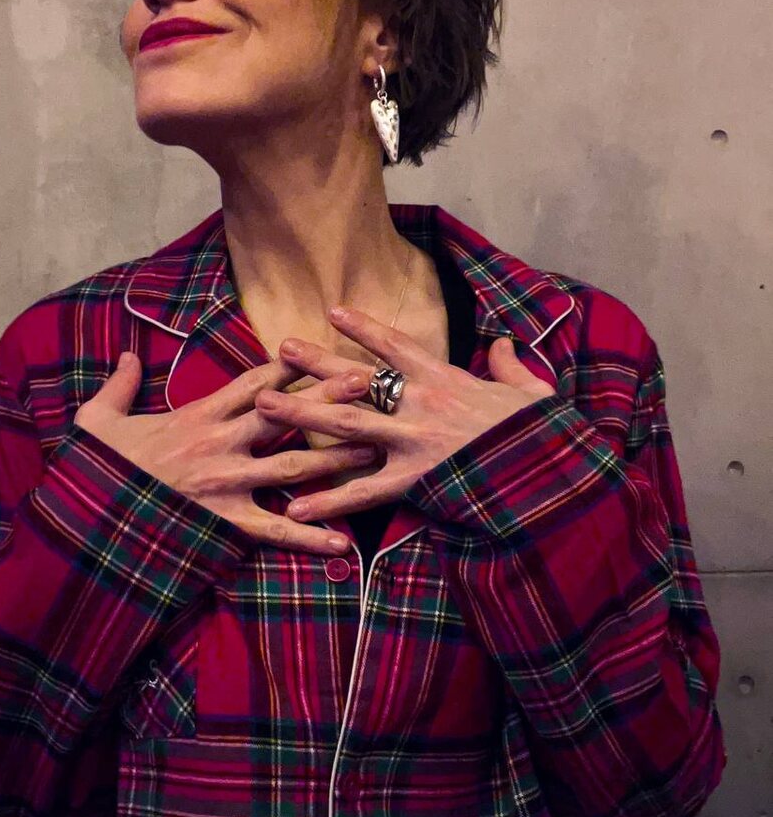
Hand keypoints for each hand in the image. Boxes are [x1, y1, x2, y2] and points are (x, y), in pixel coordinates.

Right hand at [73, 352, 377, 554]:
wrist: (86, 521)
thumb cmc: (94, 470)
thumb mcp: (97, 419)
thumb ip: (120, 385)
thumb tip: (129, 355)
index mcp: (196, 416)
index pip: (252, 382)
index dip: (286, 364)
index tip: (317, 347)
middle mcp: (220, 445)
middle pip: (285, 414)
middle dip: (328, 398)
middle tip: (368, 382)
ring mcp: (228, 485)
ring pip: (293, 466)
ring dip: (335, 456)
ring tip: (374, 447)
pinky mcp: (226, 523)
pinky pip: (275, 530)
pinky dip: (309, 536)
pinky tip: (343, 541)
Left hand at [253, 306, 555, 522]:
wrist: (556, 470)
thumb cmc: (547, 432)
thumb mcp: (532, 391)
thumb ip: (511, 365)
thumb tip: (506, 343)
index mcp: (447, 378)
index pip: (396, 346)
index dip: (363, 327)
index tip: (333, 310)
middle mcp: (421, 404)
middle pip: (357, 379)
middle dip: (315, 364)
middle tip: (280, 347)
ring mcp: (414, 442)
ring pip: (346, 425)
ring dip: (300, 414)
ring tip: (261, 406)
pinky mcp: (416, 481)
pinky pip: (364, 492)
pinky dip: (329, 501)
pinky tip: (295, 505)